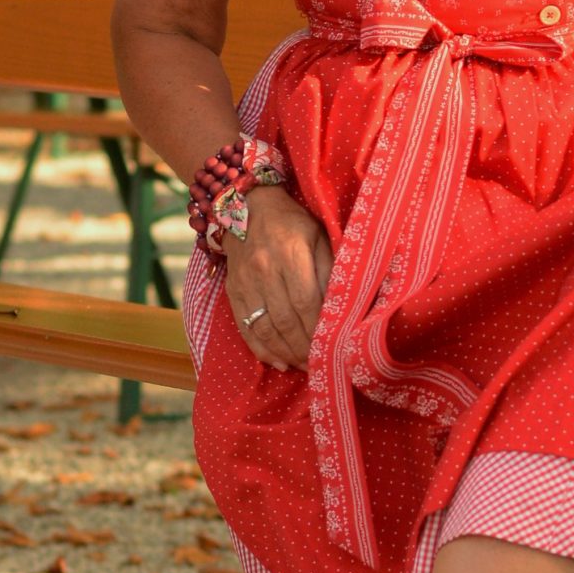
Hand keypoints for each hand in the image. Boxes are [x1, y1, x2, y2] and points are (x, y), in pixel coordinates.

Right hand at [222, 186, 333, 371]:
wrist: (248, 206)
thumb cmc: (292, 223)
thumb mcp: (319, 236)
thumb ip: (330, 270)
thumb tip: (341, 307)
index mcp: (290, 254)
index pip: (306, 302)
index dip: (318, 329)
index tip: (331, 347)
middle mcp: (264, 270)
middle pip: (285, 320)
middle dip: (304, 348)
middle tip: (320, 364)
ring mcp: (245, 282)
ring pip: (264, 328)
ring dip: (285, 353)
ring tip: (303, 366)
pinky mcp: (232, 291)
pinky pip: (245, 327)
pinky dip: (261, 349)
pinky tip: (278, 362)